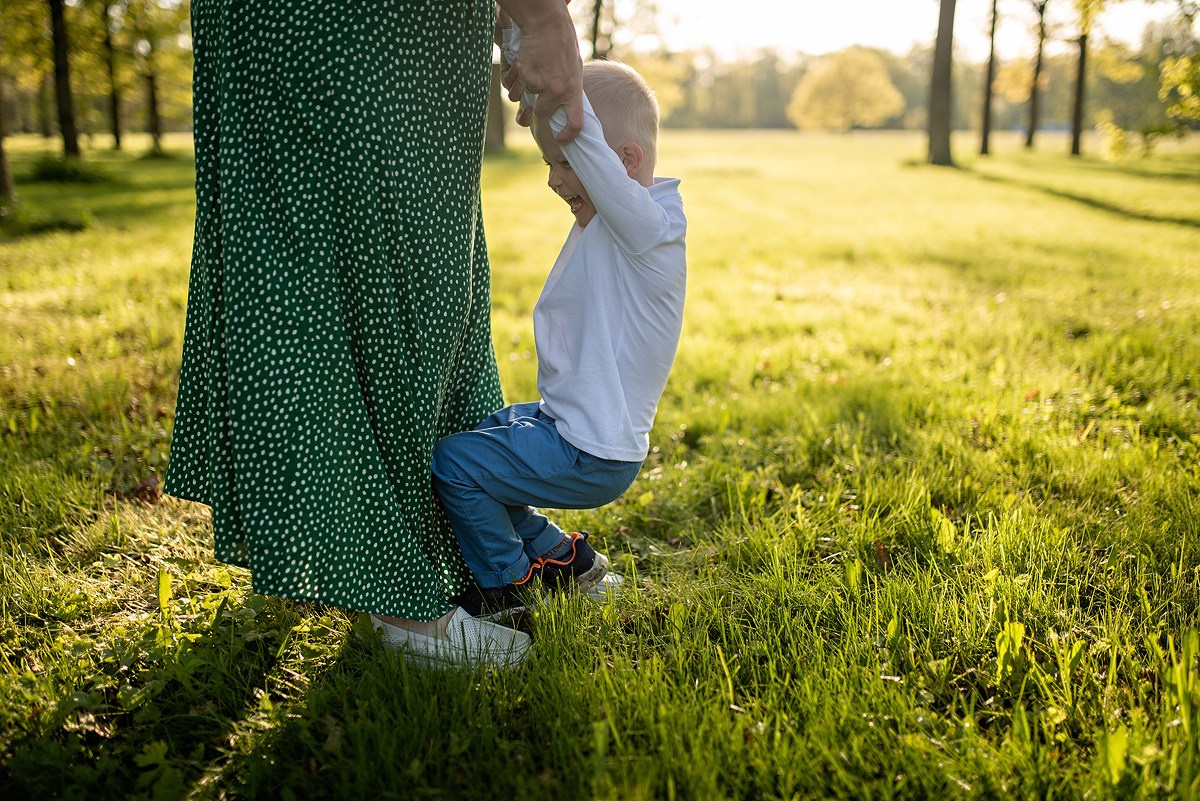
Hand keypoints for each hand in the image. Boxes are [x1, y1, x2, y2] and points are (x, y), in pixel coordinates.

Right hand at [496, 0, 582, 140]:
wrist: (548, 24)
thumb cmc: (562, 45)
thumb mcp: (574, 69)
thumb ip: (568, 89)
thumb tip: (560, 106)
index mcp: (573, 90)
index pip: (575, 123)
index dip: (568, 135)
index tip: (560, 138)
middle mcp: (556, 91)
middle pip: (540, 113)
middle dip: (535, 107)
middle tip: (537, 93)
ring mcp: (538, 84)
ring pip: (521, 99)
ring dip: (522, 90)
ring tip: (529, 73)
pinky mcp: (523, 75)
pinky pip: (512, 87)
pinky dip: (512, 80)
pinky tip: (520, 67)